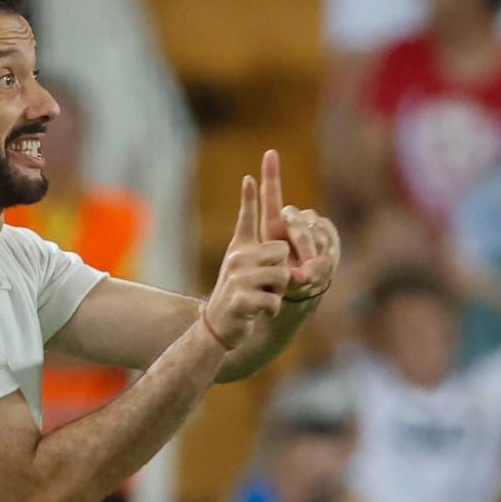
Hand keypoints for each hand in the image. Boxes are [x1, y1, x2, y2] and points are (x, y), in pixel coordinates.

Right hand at [203, 175, 291, 347]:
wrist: (217, 325)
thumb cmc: (235, 292)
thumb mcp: (240, 264)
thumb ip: (253, 244)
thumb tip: (265, 223)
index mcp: (239, 248)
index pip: (246, 217)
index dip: (249, 197)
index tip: (250, 176)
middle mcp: (236, 259)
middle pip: (280, 252)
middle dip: (281, 270)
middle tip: (265, 284)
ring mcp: (238, 279)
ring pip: (282, 275)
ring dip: (278, 291)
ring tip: (261, 297)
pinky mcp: (242, 300)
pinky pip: (274, 299)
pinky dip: (271, 309)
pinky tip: (258, 311)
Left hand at [259, 150, 340, 301]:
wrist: (305, 283)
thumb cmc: (287, 279)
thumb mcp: (285, 280)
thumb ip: (296, 276)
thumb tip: (306, 274)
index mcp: (273, 226)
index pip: (271, 197)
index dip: (271, 174)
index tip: (270, 153)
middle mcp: (291, 219)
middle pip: (297, 220)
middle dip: (301, 244)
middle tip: (304, 267)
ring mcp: (310, 222)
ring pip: (314, 230)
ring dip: (313, 252)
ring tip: (310, 268)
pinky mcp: (326, 229)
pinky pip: (328, 236)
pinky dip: (326, 252)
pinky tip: (320, 262)